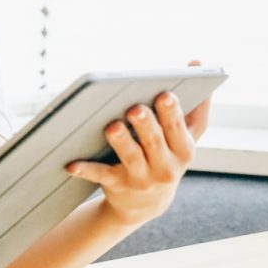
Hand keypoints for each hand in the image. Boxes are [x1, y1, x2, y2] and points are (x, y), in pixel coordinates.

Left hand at [66, 60, 214, 227]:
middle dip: (146, 125)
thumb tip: (197, 61)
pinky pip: (100, 175)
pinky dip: (85, 170)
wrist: (145, 206)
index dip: (173, 114)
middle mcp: (166, 167)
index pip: (181, 130)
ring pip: (130, 158)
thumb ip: (193, 103)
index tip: (165, 94)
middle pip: (155, 142)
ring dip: (121, 142)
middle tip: (134, 108)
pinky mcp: (118, 186)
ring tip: (112, 126)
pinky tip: (71, 164)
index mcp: (184, 151)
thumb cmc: (165, 157)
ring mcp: (141, 178)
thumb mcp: (184, 137)